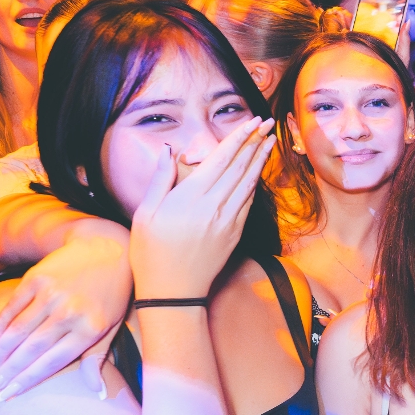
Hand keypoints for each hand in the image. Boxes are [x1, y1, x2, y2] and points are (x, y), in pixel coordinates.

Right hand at [0, 232, 132, 401]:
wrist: (106, 248)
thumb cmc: (110, 294)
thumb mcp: (111, 327)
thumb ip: (97, 359)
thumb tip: (97, 393)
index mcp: (89, 329)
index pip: (52, 362)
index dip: (27, 380)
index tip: (7, 394)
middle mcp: (69, 313)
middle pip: (30, 350)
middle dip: (6, 373)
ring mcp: (51, 294)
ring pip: (17, 331)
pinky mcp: (37, 278)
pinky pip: (12, 307)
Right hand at [129, 117, 275, 299]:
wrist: (173, 293)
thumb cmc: (151, 253)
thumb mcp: (144, 214)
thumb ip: (161, 180)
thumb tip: (169, 150)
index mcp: (191, 198)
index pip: (221, 159)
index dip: (238, 137)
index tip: (252, 121)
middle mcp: (214, 206)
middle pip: (240, 167)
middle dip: (255, 141)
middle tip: (267, 122)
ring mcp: (228, 221)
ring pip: (249, 183)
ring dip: (260, 159)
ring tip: (270, 140)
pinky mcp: (235, 234)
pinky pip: (249, 203)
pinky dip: (256, 184)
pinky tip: (259, 173)